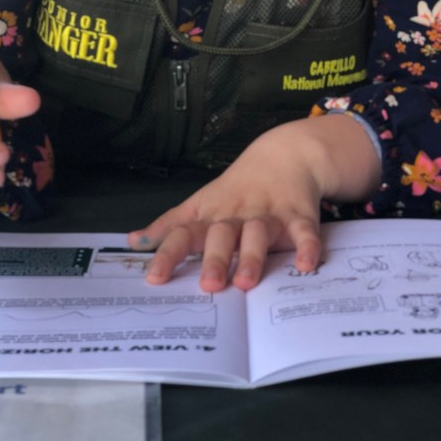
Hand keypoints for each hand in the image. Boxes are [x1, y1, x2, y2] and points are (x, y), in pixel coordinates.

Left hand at [128, 115, 379, 292]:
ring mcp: (268, 214)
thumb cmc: (236, 189)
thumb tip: (133, 242)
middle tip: (209, 286)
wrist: (284, 155)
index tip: (153, 278)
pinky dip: (307, 246)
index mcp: (211, 215)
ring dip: (253, 256)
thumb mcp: (201, 204)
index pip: (184, 234)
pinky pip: (304, 231)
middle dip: (215, 259)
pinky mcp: (298, 216)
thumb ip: (170, 226)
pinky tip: (306, 265)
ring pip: (259, 233)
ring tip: (247, 282)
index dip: (168, 254)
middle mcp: (237, 215)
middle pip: (222, 235)